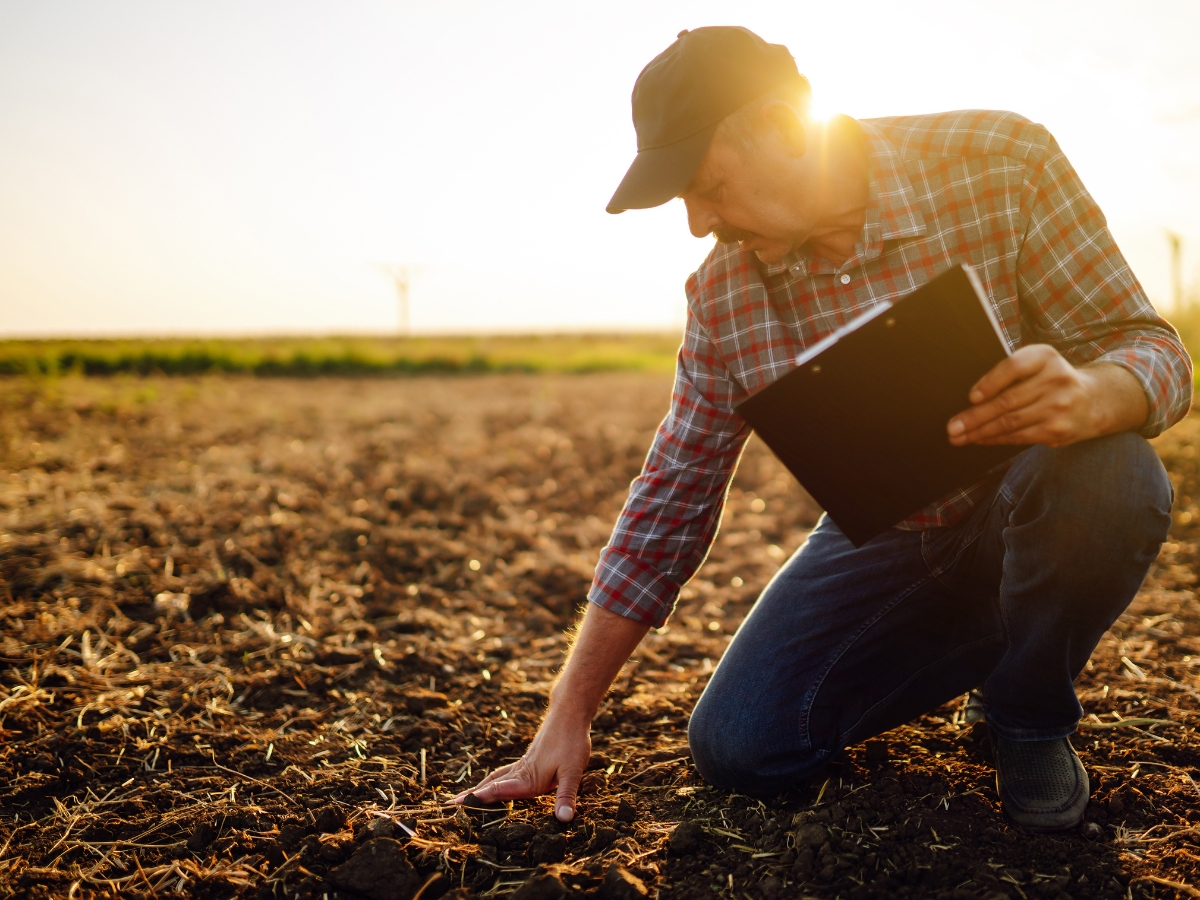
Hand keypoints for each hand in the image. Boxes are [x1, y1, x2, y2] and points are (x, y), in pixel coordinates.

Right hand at [455, 709, 591, 821]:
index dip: (479, 799)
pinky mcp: (529, 757)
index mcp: (528, 778)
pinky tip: (496, 781)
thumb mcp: (573, 771)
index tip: (458, 805)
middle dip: (473, 795)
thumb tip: (564, 819)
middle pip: (491, 784)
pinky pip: (506, 772)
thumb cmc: (572, 741)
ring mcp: (524, 763)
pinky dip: (494, 780)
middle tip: (450, 804)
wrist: (569, 712)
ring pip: (497, 777)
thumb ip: (566, 795)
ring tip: (467, 796)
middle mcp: (521, 771)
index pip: (498, 790)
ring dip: (481, 787)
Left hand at [947, 345, 1145, 447]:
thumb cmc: (1052, 380)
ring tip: (959, 437)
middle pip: (1007, 401)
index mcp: (1046, 357)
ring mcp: (1059, 406)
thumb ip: (1010, 374)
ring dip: (979, 432)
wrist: (1093, 401)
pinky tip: (980, 440)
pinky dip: (995, 439)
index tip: (972, 397)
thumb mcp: (1038, 365)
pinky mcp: (1058, 430)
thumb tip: (972, 399)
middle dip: (974, 417)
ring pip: (1010, 422)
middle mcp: (1056, 379)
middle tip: (952, 427)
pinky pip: (1019, 436)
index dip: (990, 382)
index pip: (1014, 367)